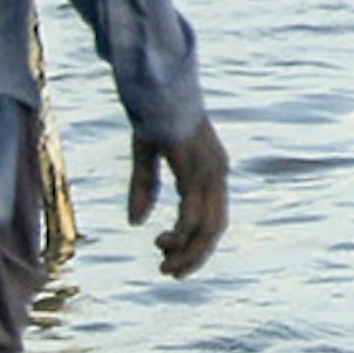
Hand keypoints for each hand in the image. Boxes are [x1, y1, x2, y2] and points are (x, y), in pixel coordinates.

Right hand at [127, 122, 238, 277]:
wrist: (155, 78)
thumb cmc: (152, 113)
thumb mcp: (146, 154)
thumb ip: (144, 188)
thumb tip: (135, 223)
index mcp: (211, 169)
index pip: (213, 218)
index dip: (196, 245)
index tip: (170, 259)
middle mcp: (217, 172)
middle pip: (215, 228)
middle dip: (195, 256)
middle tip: (170, 274)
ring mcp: (210, 170)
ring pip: (208, 227)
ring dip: (188, 252)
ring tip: (166, 267)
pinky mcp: (196, 168)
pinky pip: (193, 213)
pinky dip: (181, 235)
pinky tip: (161, 240)